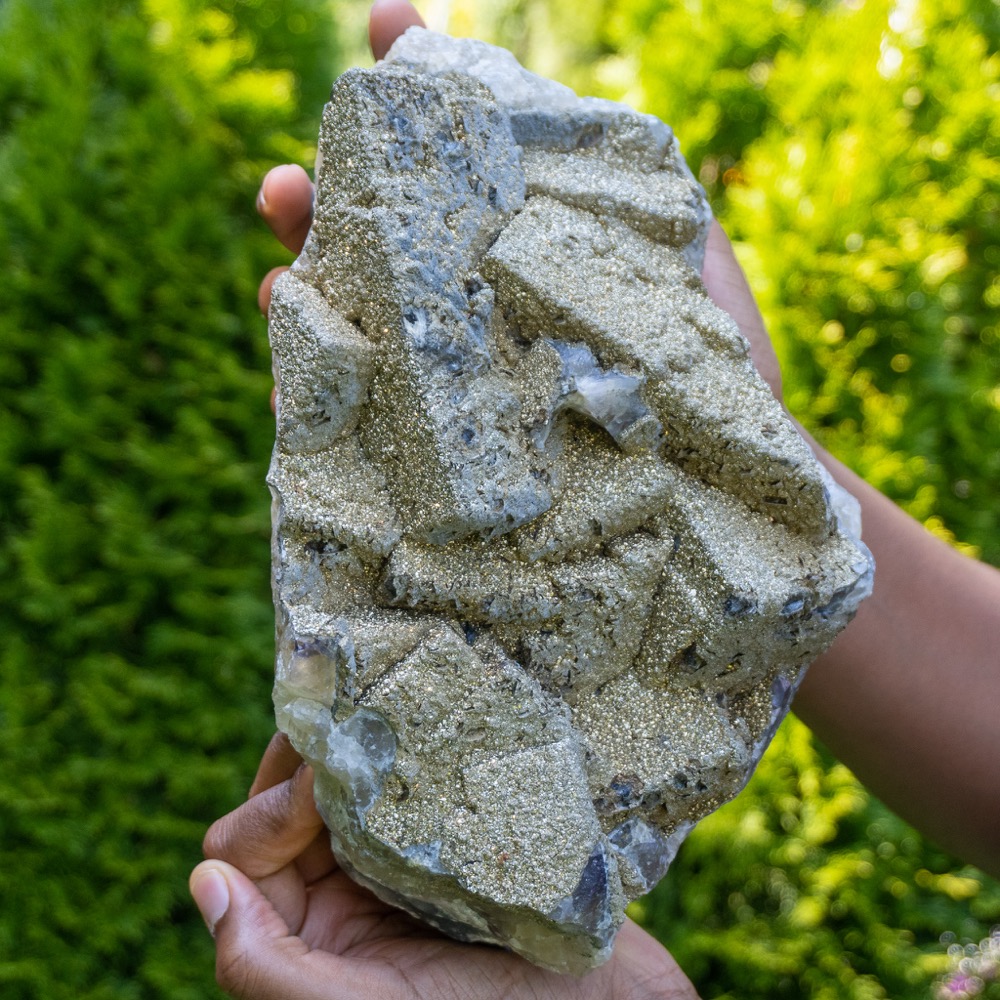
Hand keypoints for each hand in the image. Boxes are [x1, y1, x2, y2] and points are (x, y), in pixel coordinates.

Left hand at [190, 733, 698, 999]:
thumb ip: (267, 969)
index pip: (246, 849)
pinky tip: (430, 718)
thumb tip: (203, 881)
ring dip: (357, 744)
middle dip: (311, 758)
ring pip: (347, 781)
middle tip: (353, 715)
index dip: (274, 809)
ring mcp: (395, 860)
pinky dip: (407, 747)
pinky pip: (406, 778)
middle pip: (289, 801)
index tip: (331, 782)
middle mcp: (342, 894)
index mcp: (306, 938)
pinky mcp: (447, 835)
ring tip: (385, 706)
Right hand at [255, 0, 783, 404]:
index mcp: (518, 245)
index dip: (418, 86)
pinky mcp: (442, 445)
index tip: (386, 22)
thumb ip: (640, 194)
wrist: (720, 476)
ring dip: (302, 286)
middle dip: (323, 201)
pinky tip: (289, 374)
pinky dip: (319, 394)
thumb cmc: (707, 368)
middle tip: (285, 183)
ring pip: (354, 320)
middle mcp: (473, 300)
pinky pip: (363, 416)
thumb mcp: (685, 260)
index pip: (456, 158)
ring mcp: (451, 372)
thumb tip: (592, 119)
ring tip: (279, 270)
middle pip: (380, 241)